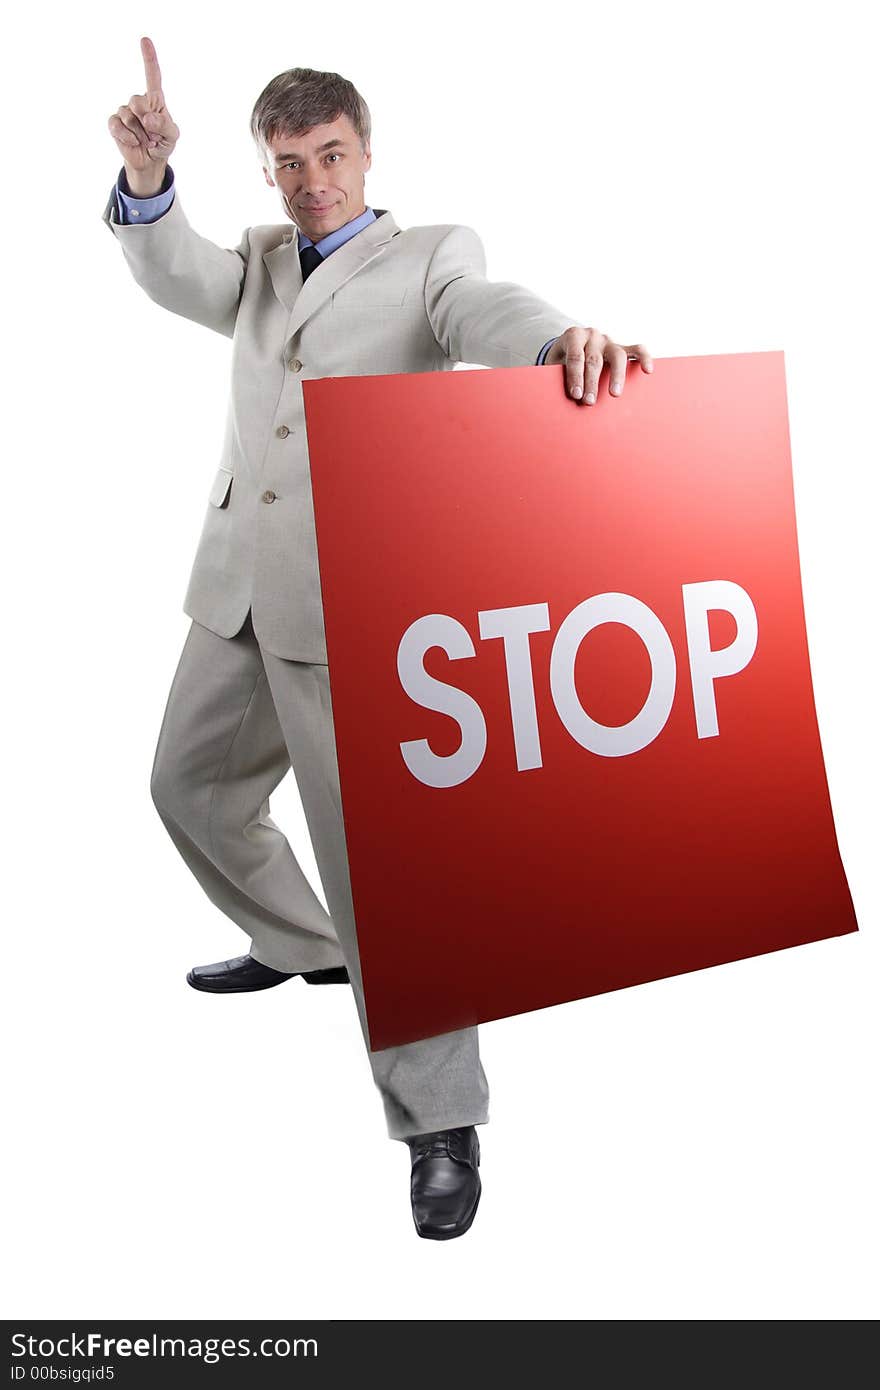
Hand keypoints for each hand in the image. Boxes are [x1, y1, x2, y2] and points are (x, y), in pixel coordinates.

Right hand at [107, 36, 179, 194]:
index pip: (152, 76)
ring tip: (145, 141)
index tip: (145, 40)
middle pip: (138, 101)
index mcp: (155, 99)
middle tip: (153, 136)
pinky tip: (133, 142)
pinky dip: (128, 137)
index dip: (149, 58)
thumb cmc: (162, 143)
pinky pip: (118, 126)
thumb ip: (165, 125)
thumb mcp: (172, 136)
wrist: (149, 161)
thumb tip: (148, 118)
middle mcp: (139, 102)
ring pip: (129, 117)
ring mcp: (125, 111)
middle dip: (147, 121)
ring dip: (141, 135)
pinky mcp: (114, 123)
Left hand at [544, 327, 652, 403]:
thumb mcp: (553, 364)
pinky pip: (636, 349)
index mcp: (573, 336)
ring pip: (617, 356)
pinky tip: (648, 370)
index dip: (575, 376)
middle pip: (594, 360)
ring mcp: (609, 340)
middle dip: (591, 383)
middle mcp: (593, 335)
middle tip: (589, 402)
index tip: (575, 394)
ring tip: (614, 394)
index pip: (575, 357)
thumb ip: (557, 375)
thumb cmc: (561, 359)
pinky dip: (644, 358)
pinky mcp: (622, 347)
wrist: (570, 346)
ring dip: (616, 376)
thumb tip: (558, 397)